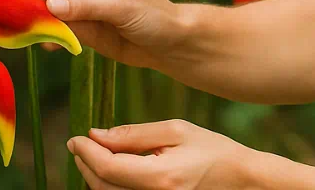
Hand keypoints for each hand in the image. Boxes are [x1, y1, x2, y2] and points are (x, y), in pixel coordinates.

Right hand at [0, 0, 178, 68]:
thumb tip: (49, 6)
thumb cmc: (154, 15)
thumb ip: (86, 6)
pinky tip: (32, 40)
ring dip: (24, 10)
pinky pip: (51, 27)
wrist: (169, 45)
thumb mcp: (121, 7)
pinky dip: (41, 33)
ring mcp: (77, 3)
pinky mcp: (77, 27)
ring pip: (43, 4)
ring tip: (1, 16)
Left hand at [68, 120, 256, 189]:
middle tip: (79, 144)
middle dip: (85, 163)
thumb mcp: (176, 131)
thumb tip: (98, 135)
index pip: (108, 167)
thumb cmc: (212, 150)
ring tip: (92, 154)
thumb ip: (135, 134)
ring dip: (94, 175)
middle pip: (102, 185)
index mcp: (160, 176)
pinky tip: (110, 169)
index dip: (87, 152)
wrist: (239, 178)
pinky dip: (109, 185)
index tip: (75, 137)